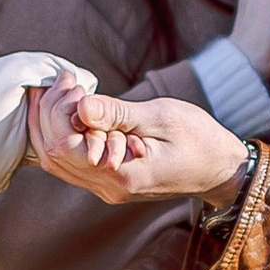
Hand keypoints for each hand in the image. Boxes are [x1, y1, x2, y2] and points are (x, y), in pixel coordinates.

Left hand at [28, 76, 251, 205]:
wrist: (221, 170)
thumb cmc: (199, 140)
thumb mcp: (162, 118)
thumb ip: (118, 114)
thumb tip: (80, 105)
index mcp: (121, 175)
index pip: (66, 146)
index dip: (58, 111)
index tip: (73, 82)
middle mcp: (108, 188)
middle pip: (53, 154)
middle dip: (48, 113)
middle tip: (63, 80)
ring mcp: (106, 189)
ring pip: (57, 161)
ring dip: (50, 123)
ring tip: (59, 89)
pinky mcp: (108, 182)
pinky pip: (71, 162)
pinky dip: (62, 134)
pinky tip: (67, 109)